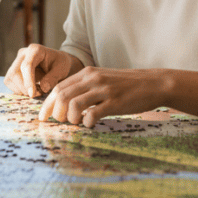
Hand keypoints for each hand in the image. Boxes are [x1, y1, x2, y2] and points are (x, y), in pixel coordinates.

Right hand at [3, 44, 81, 97]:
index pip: (27, 66)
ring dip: (21, 90)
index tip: (32, 94)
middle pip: (15, 73)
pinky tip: (30, 90)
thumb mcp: (61, 70)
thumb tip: (43, 87)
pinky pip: (9, 82)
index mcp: (35, 50)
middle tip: (38, 94)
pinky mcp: (13, 70)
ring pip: (10, 78)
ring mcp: (16, 61)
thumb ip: (53, 78)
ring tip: (36, 91)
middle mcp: (23, 54)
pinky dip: (18, 90)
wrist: (56, 62)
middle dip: (24, 88)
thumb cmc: (59, 64)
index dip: (28, 81)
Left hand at [39, 67, 161, 127]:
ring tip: (77, 123)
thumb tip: (65, 103)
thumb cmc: (127, 85)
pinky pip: (92, 114)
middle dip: (55, 113)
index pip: (58, 87)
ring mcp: (104, 90)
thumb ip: (85, 87)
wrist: (154, 83)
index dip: (47, 104)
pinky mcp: (115, 102)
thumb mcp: (103, 79)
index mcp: (88, 73)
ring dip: (70, 119)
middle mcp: (93, 78)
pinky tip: (91, 124)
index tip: (44, 117)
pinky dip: (87, 123)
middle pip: (62, 96)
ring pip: (74, 105)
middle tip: (60, 122)